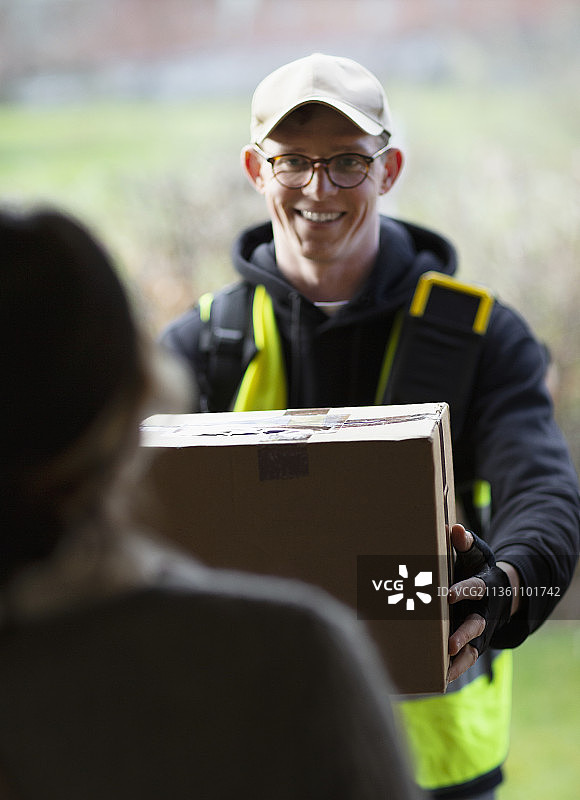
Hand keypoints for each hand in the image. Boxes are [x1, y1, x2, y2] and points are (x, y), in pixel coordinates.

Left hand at [447, 524, 511, 681]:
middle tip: (449, 644)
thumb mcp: (476, 552)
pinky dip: (455, 669)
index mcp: (485, 585)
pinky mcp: (474, 642)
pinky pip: (466, 659)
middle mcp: (485, 611)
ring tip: (445, 671)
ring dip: (460, 659)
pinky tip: (439, 679)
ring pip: (473, 648)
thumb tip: (455, 529)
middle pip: (477, 625)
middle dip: (464, 634)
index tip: (448, 594)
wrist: (499, 590)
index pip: (475, 587)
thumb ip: (465, 543)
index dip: (463, 590)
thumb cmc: (479, 567)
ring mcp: (480, 629)